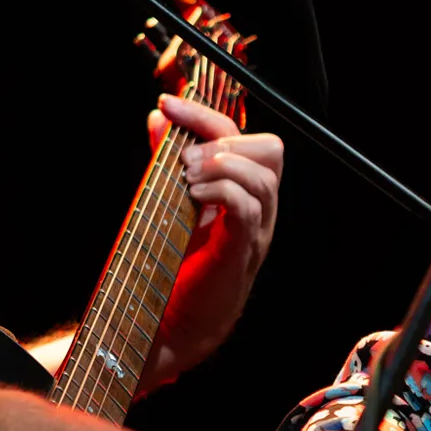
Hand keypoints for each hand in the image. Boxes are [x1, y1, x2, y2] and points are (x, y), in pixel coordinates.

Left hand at [143, 94, 283, 384]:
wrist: (166, 326)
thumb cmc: (170, 267)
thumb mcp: (167, 200)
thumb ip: (166, 158)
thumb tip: (159, 115)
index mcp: (243, 194)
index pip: (244, 137)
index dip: (206, 114)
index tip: (167, 104)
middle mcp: (257, 210)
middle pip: (270, 150)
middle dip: (224, 138)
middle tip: (186, 156)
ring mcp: (253, 233)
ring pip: (265, 177)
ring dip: (222, 164)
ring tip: (187, 175)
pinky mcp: (240, 255)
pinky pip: (249, 209)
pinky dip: (222, 191)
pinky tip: (192, 194)